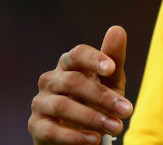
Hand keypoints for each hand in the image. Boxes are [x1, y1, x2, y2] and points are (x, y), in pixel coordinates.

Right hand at [29, 25, 133, 143]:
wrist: (80, 133)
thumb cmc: (96, 101)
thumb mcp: (110, 81)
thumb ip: (114, 58)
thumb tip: (117, 29)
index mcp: (68, 64)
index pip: (77, 54)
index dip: (93, 58)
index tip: (110, 68)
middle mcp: (51, 80)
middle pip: (73, 81)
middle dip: (102, 96)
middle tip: (126, 110)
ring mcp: (40, 102)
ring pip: (63, 106)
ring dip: (92, 117)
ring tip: (116, 126)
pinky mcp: (35, 125)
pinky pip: (51, 130)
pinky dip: (74, 136)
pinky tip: (94, 139)